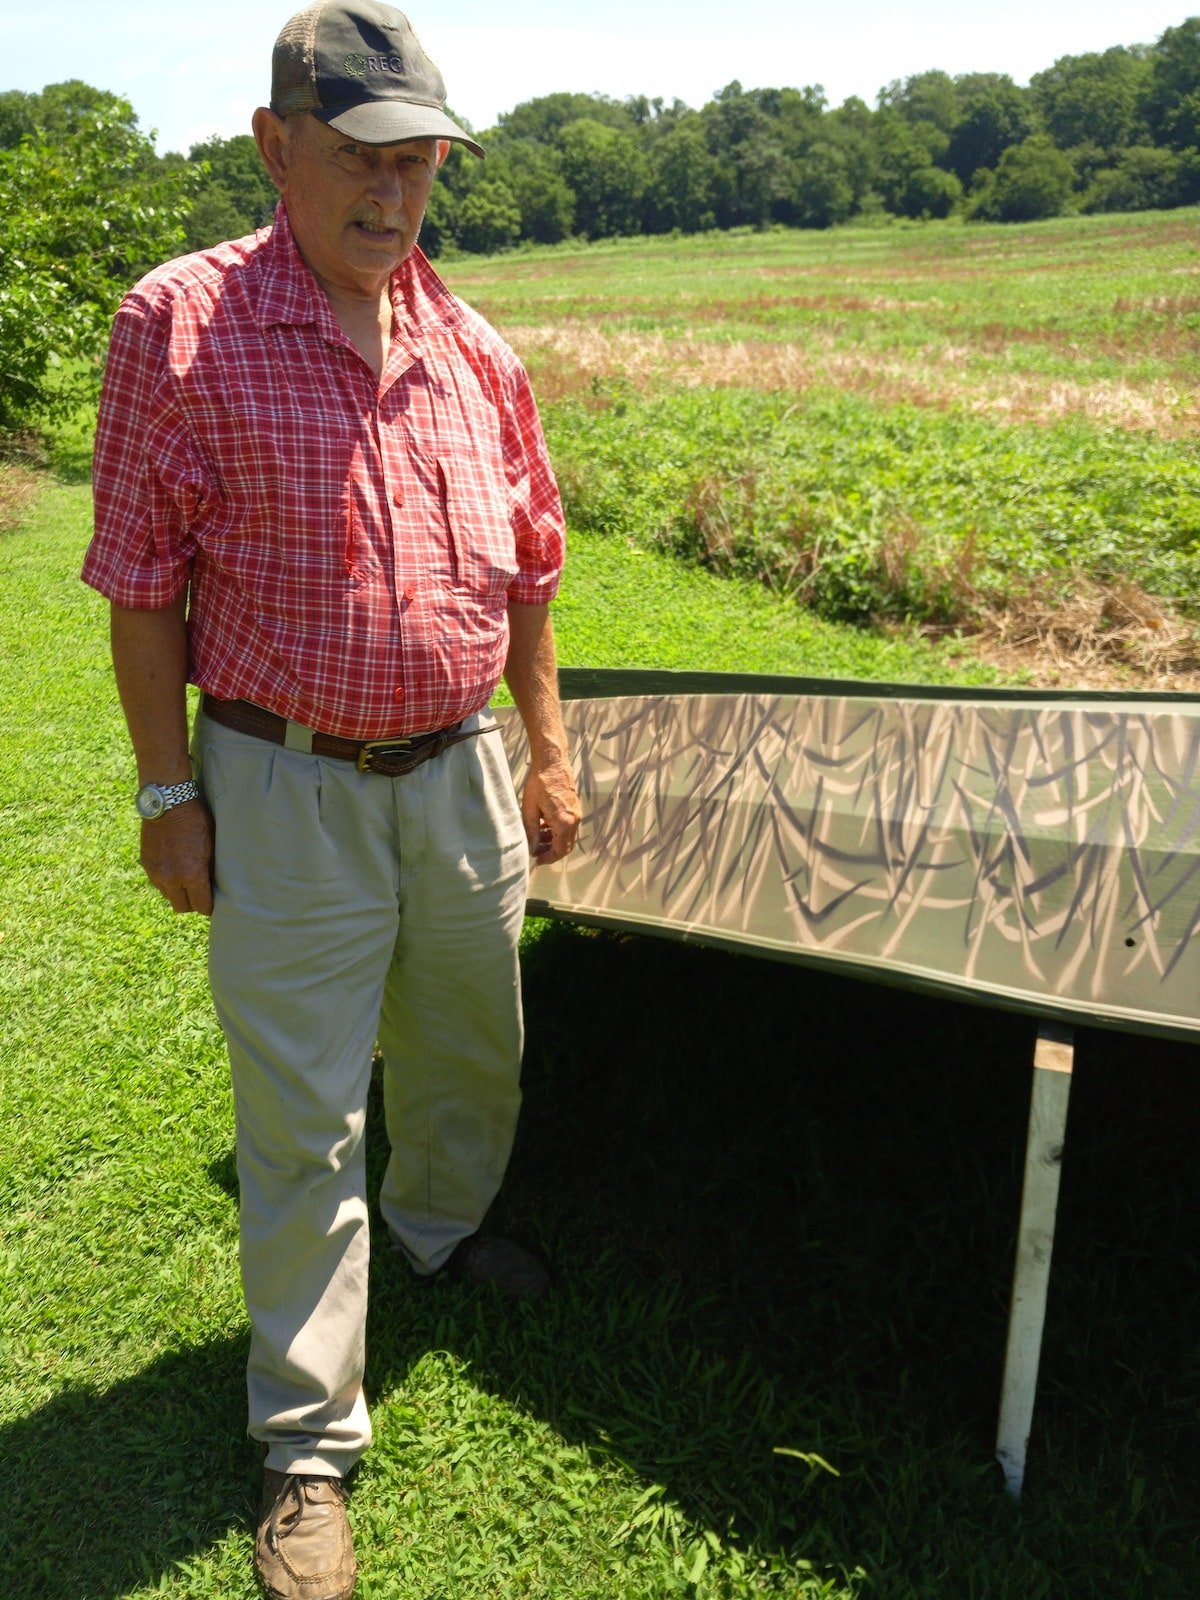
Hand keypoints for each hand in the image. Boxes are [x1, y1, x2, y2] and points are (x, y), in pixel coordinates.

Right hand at [139, 799, 214, 914]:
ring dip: (177, 892)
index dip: (208, 907)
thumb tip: (212, 885)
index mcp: (192, 875)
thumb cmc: (196, 821)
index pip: (201, 906)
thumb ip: (209, 869)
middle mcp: (171, 878)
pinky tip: (173, 868)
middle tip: (199, 895)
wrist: (168, 803)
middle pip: (182, 907)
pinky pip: (157, 882)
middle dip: (192, 904)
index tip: (211, 903)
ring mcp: (156, 873)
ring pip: (168, 895)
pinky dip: (166, 880)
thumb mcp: (211, 846)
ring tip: (185, 880)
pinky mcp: (146, 865)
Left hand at [521, 758, 580, 865]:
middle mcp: (574, 820)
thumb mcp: (529, 809)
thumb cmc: (538, 783)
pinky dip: (557, 831)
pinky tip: (543, 825)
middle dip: (551, 851)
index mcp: (564, 823)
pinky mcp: (575, 807)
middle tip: (535, 852)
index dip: (548, 858)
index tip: (536, 860)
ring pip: (567, 836)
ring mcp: (576, 813)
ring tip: (537, 838)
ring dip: (553, 841)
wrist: (552, 762)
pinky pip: (568, 826)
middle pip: (566, 846)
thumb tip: (532, 848)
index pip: (560, 850)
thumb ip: (531, 831)